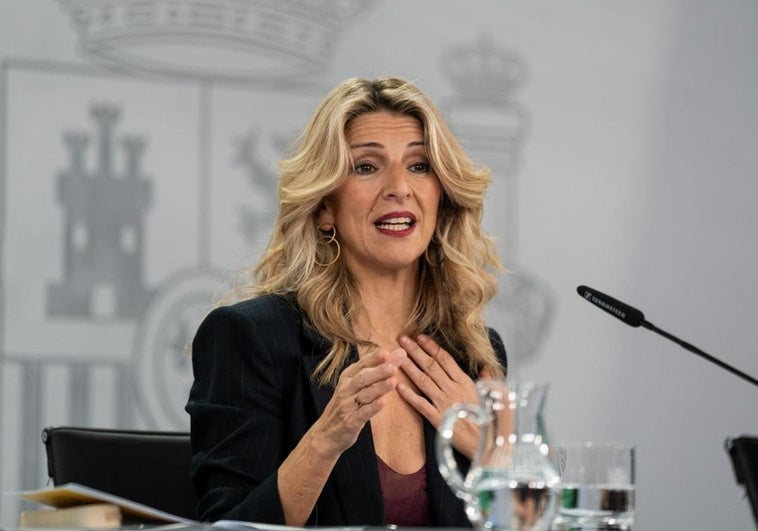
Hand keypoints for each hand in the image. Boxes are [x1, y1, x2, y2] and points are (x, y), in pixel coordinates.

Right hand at [310, 348, 406, 455]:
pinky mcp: (350, 421)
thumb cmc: (346, 405)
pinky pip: (362, 413)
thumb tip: (399, 353)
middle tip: (393, 366)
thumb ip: (377, 370)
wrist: (326, 433)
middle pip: (363, 378)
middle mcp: (346, 389)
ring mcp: (347, 405)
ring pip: (364, 394)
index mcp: (347, 377)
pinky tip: (383, 402)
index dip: (374, 358)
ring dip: (379, 388)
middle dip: (378, 371)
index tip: (386, 352)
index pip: (362, 365)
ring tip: (393, 381)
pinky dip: (373, 408)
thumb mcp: (356, 385)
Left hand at [396, 334, 481, 458]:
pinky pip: (420, 404)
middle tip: (402, 339)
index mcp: (465, 382)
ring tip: (397, 356)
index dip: (431, 347)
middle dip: (415, 351)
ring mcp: (444, 403)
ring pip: (423, 380)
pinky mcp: (437, 419)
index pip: (445, 359)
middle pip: (431, 366)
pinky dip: (408, 395)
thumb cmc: (490, 421)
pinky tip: (398, 386)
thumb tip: (486, 369)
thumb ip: (487, 381)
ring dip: (409, 367)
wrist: (487, 445)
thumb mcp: (493, 397)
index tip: (420, 336)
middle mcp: (452, 389)